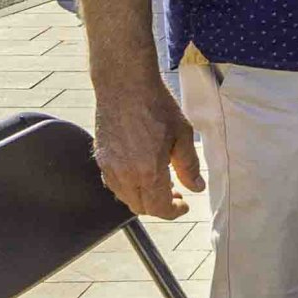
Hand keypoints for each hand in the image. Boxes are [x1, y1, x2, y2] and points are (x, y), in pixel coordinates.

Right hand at [91, 76, 202, 219]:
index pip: (158, 208)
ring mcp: (109, 167)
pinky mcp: (101, 158)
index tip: (184, 205)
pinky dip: (129, 187)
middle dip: (160, 206)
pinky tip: (142, 173)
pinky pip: (114, 184)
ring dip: (144, 197)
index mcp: (148, 171)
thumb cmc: (156, 106)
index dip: (173, 211)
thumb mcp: (182, 135)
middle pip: (141, 207)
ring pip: (126, 197)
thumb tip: (196, 187)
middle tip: (176, 194)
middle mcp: (124, 174)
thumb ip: (189, 166)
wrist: (125, 86)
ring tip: (161, 183)